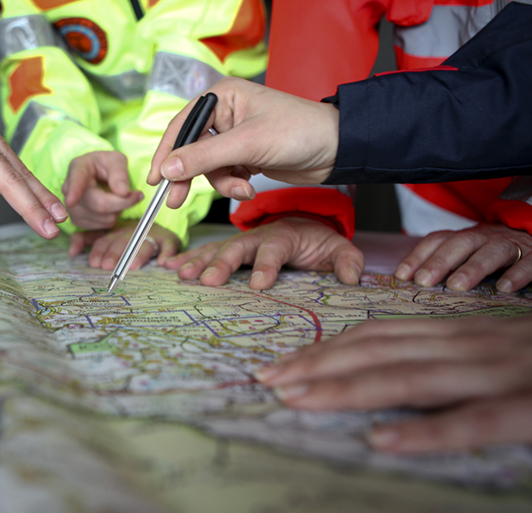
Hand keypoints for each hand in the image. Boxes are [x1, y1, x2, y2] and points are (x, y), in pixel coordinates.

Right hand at [62, 151, 143, 229]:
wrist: (96, 176)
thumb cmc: (105, 165)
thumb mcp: (116, 160)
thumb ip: (120, 172)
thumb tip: (123, 192)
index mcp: (78, 168)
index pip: (76, 180)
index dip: (74, 192)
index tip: (71, 201)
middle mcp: (69, 189)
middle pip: (99, 204)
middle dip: (123, 202)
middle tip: (137, 195)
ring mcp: (72, 208)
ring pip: (104, 218)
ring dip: (118, 210)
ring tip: (115, 196)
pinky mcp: (78, 222)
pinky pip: (103, 225)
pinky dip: (112, 217)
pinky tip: (109, 206)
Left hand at [69, 222, 179, 270]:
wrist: (155, 226)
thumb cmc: (125, 237)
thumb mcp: (105, 238)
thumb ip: (86, 241)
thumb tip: (71, 252)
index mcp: (115, 232)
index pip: (105, 239)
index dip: (100, 250)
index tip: (94, 263)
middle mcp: (132, 232)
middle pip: (123, 242)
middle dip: (115, 253)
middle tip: (108, 266)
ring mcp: (151, 235)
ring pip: (144, 244)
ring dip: (139, 255)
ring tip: (134, 266)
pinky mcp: (168, 239)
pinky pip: (168, 245)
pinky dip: (167, 252)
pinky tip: (162, 262)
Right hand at [146, 77, 339, 209]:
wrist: (336, 150)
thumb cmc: (298, 132)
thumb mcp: (247, 145)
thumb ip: (204, 158)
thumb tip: (166, 170)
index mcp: (221, 97)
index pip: (181, 126)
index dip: (166, 154)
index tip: (155, 179)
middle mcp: (224, 114)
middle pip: (191, 149)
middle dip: (190, 175)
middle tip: (175, 201)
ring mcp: (234, 136)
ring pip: (207, 167)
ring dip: (222, 182)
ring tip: (243, 187)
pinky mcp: (244, 154)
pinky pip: (224, 173)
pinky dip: (233, 183)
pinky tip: (250, 184)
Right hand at [164, 217, 362, 288]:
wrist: (302, 226)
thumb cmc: (316, 240)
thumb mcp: (337, 248)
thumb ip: (347, 260)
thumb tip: (351, 277)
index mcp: (284, 235)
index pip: (275, 249)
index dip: (267, 265)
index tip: (259, 284)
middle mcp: (258, 236)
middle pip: (237, 247)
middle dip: (222, 264)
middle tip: (209, 282)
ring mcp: (240, 241)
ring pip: (217, 248)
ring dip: (199, 261)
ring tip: (181, 274)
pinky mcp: (228, 248)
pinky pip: (206, 251)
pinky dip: (188, 257)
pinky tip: (170, 266)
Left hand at [255, 316, 531, 452]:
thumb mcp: (490, 347)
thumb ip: (442, 355)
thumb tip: (383, 369)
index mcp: (460, 332)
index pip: (377, 335)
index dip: (325, 350)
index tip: (281, 365)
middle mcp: (472, 345)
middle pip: (379, 351)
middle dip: (318, 366)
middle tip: (268, 380)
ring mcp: (501, 373)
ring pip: (411, 377)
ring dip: (348, 389)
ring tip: (298, 398)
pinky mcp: (531, 408)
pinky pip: (474, 420)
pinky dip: (427, 430)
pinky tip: (383, 441)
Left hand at [394, 224, 531, 292]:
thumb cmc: (495, 252)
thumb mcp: (469, 254)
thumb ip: (446, 265)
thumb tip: (412, 284)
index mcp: (466, 237)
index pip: (437, 240)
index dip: (418, 255)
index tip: (401, 276)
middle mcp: (486, 237)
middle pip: (461, 243)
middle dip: (440, 261)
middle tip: (424, 281)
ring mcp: (512, 245)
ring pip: (492, 251)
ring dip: (473, 267)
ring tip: (458, 285)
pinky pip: (529, 262)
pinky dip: (517, 273)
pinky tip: (505, 288)